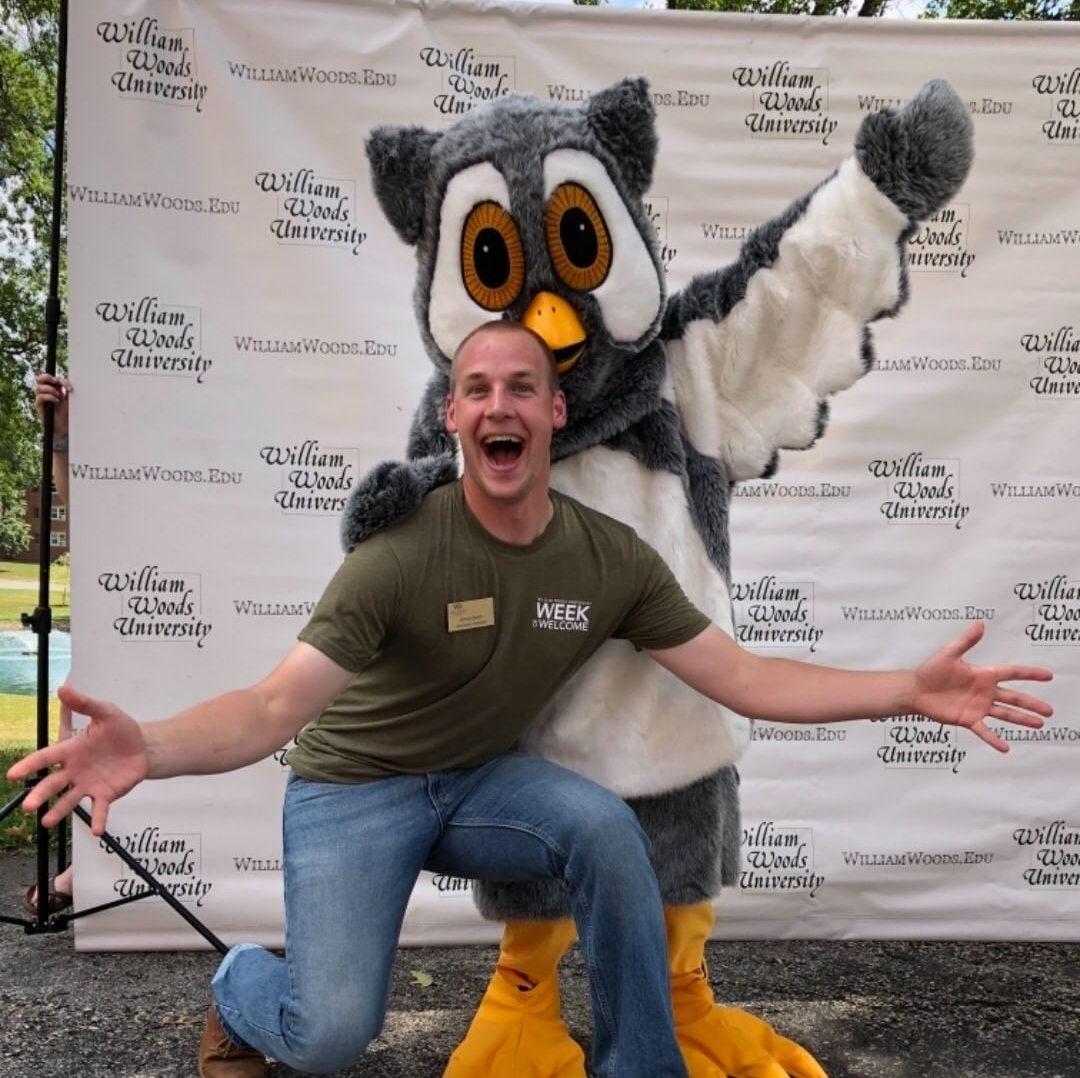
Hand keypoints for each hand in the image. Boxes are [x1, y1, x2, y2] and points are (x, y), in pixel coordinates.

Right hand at [6, 684, 148, 834]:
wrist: (144, 746)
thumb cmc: (120, 729)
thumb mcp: (106, 712)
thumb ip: (86, 703)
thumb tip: (64, 688)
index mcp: (71, 750)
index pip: (46, 757)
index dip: (29, 765)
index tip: (12, 774)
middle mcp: (75, 770)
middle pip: (53, 783)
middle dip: (40, 794)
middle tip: (28, 806)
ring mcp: (89, 784)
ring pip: (69, 799)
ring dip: (58, 811)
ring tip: (47, 821)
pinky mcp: (105, 794)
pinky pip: (99, 809)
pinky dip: (97, 820)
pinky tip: (96, 831)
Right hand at [34, 372, 72, 439]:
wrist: (64, 426)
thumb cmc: (67, 412)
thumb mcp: (69, 399)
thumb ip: (67, 390)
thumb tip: (68, 384)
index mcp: (53, 388)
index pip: (51, 378)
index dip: (60, 380)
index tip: (69, 387)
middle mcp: (45, 392)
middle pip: (39, 379)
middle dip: (47, 377)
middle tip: (56, 382)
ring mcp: (41, 399)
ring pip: (39, 387)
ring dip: (50, 389)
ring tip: (59, 396)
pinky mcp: (39, 406)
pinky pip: (40, 397)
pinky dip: (49, 397)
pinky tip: (56, 401)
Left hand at [911, 621, 1052, 751]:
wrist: (915, 690)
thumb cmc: (930, 670)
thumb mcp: (949, 653)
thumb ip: (966, 641)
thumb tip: (980, 623)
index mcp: (983, 674)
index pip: (1012, 673)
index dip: (1031, 674)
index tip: (1048, 676)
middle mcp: (985, 691)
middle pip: (1014, 697)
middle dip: (1032, 704)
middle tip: (1049, 711)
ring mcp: (978, 706)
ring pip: (1005, 714)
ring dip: (1022, 719)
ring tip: (1039, 725)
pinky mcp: (968, 719)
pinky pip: (984, 731)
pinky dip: (994, 739)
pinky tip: (1005, 748)